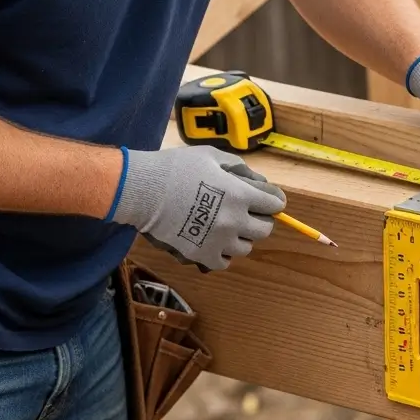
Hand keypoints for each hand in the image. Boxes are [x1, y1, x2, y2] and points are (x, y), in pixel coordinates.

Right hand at [107, 145, 285, 270]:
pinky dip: (223, 254)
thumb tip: (258, 181)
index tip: (267, 200)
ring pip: (246, 248)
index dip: (272, 201)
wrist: (143, 190)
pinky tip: (215, 242)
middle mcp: (235, 220)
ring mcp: (220, 241)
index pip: (275, 204)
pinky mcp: (202, 255)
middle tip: (246, 214)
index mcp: (241, 194)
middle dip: (259, 220)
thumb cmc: (176, 168)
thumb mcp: (212, 157)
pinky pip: (225, 262)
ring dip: (241, 238)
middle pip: (265, 229)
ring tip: (226, 228)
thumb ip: (239, 168)